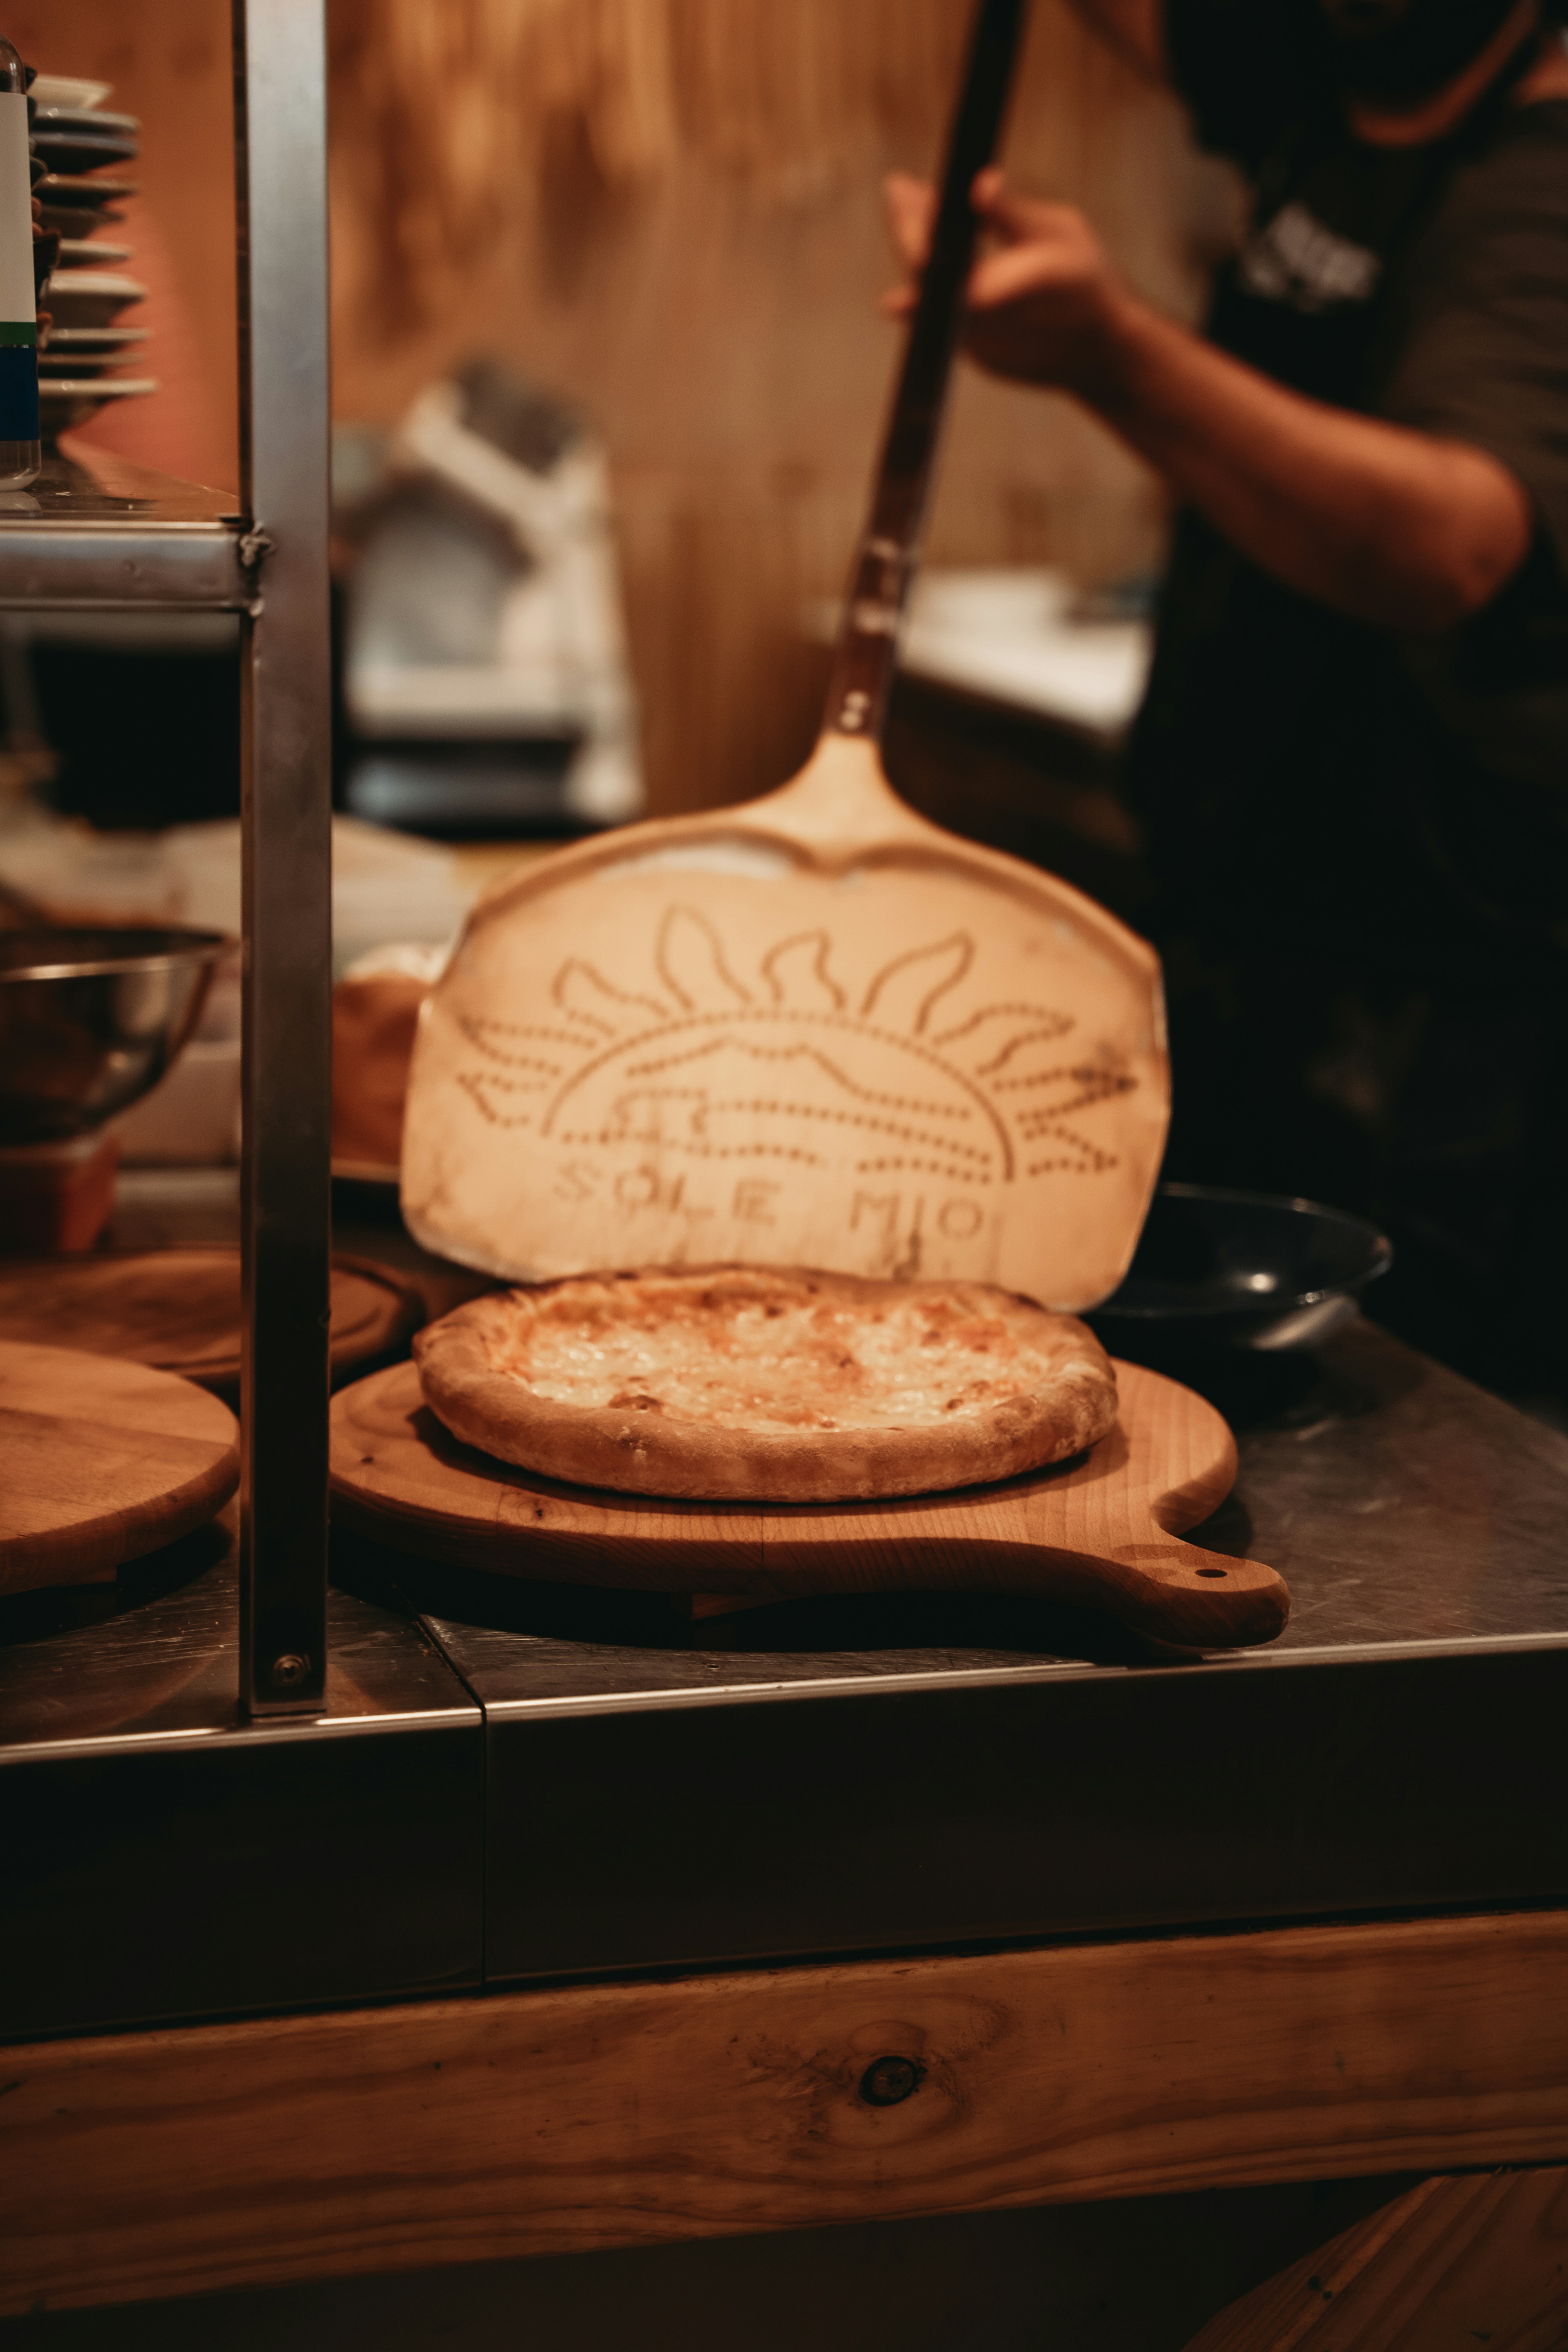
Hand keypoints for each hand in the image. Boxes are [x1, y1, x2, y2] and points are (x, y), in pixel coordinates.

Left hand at [883, 166, 1131, 394]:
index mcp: (993, 292)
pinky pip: (949, 316)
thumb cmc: (1089, 285)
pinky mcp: (980, 360)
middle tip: (903, 192)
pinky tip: (946, 256)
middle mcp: (976, 328)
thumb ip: (1009, 213)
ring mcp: (975, 351)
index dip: (907, 220)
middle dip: (909, 230)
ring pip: (931, 299)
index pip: (927, 258)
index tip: (898, 186)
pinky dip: (943, 284)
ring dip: (924, 256)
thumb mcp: (1057, 232)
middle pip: (921, 278)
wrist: (1106, 351)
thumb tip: (978, 184)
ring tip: (919, 212)